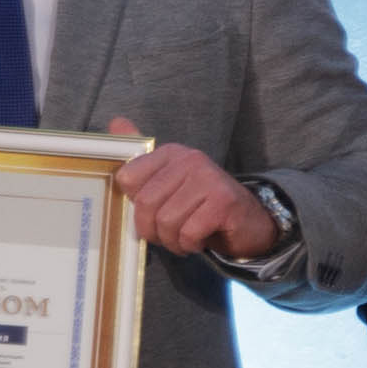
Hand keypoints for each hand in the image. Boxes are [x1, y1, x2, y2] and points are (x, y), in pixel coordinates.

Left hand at [108, 118, 276, 259]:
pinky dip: (190, 245)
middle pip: (146, 203)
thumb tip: (116, 123)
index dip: (134, 205)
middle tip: (166, 235)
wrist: (249, 221)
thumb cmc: (202, 204)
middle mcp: (190, 159)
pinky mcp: (224, 201)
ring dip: (172, 241)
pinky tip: (199, 241)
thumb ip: (141, 159)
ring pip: (167, 221)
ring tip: (183, 239)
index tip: (151, 212)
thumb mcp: (169, 181)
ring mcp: (209, 178)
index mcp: (171, 153)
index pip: (128, 178)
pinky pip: (189, 232)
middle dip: (152, 230)